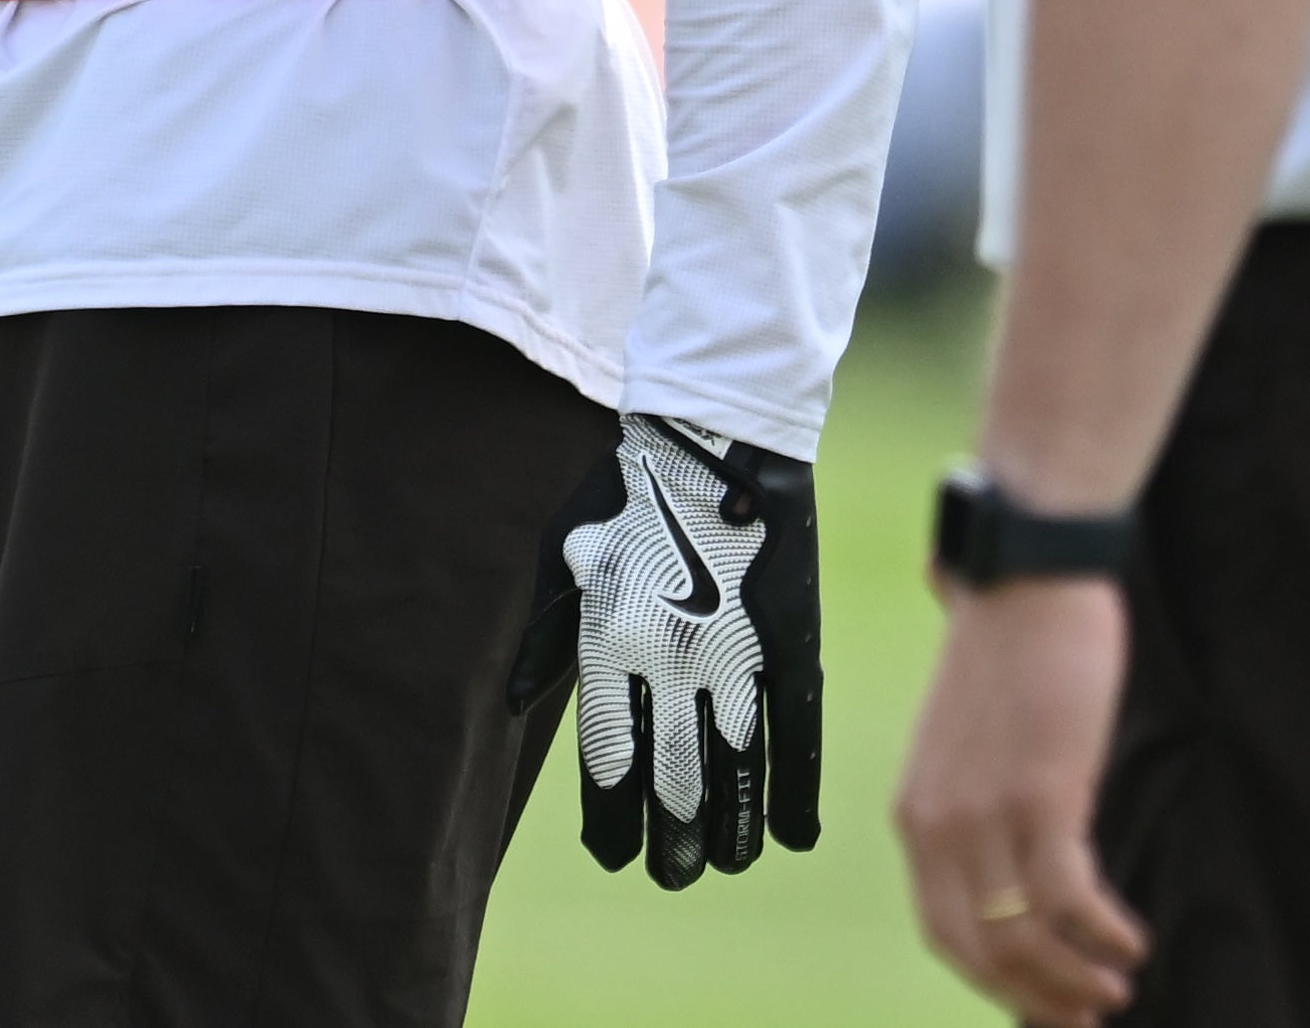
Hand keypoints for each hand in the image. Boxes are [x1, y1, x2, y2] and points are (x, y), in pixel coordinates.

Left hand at [512, 412, 819, 884]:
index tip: (616, 856)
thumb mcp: (565, 557)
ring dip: (730, 826)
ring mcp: (734, 656)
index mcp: (610, 645)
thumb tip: (513, 703)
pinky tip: (793, 837)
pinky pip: (795, 737)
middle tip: (673, 874)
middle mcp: (670, 662)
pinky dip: (795, 791)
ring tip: (724, 864)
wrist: (714, 436)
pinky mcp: (788, 644)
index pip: (608, 759)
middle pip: (672, 778)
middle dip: (673, 837)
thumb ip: (546, 635)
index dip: (612, 816)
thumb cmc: (628, 492)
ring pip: (734, 770)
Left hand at [895, 577, 1148, 1022]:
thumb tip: (1007, 852)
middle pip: (981, 951)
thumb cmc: (1010, 644)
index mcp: (915, 813)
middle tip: (1089, 1015)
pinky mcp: (1041, 794)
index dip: (997, 984)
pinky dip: (1103, 932)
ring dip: (1076, 978)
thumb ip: (973, 791)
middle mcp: (937, 824)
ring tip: (1117, 985)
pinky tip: (1132, 937)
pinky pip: (1069, 898)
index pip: (945, 932)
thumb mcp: (969, 736)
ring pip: (1024, 938)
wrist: (1025, 569)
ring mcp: (985, 813)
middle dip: (1039, 997)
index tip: (1043, 1008)